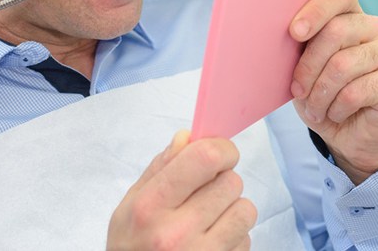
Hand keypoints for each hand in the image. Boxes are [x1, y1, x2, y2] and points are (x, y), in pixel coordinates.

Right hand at [107, 130, 256, 249]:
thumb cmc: (131, 245)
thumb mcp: (130, 204)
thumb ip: (160, 167)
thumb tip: (187, 137)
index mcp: (151, 206)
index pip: (206, 158)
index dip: (221, 148)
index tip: (220, 153)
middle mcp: (176, 233)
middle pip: (231, 181)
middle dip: (223, 181)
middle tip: (205, 193)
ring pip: (245, 210)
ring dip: (232, 209)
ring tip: (209, 218)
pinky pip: (246, 240)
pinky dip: (234, 237)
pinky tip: (212, 242)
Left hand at [289, 0, 377, 184]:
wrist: (349, 134)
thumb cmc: (322, 92)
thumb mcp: (303, 65)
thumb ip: (300, 43)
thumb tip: (286, 30)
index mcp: (350, 13)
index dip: (316, 9)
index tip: (294, 32)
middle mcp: (375, 26)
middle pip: (336, 31)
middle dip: (308, 65)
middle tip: (297, 90)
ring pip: (343, 64)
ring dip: (320, 93)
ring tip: (314, 108)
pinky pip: (357, 91)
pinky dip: (337, 108)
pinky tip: (336, 113)